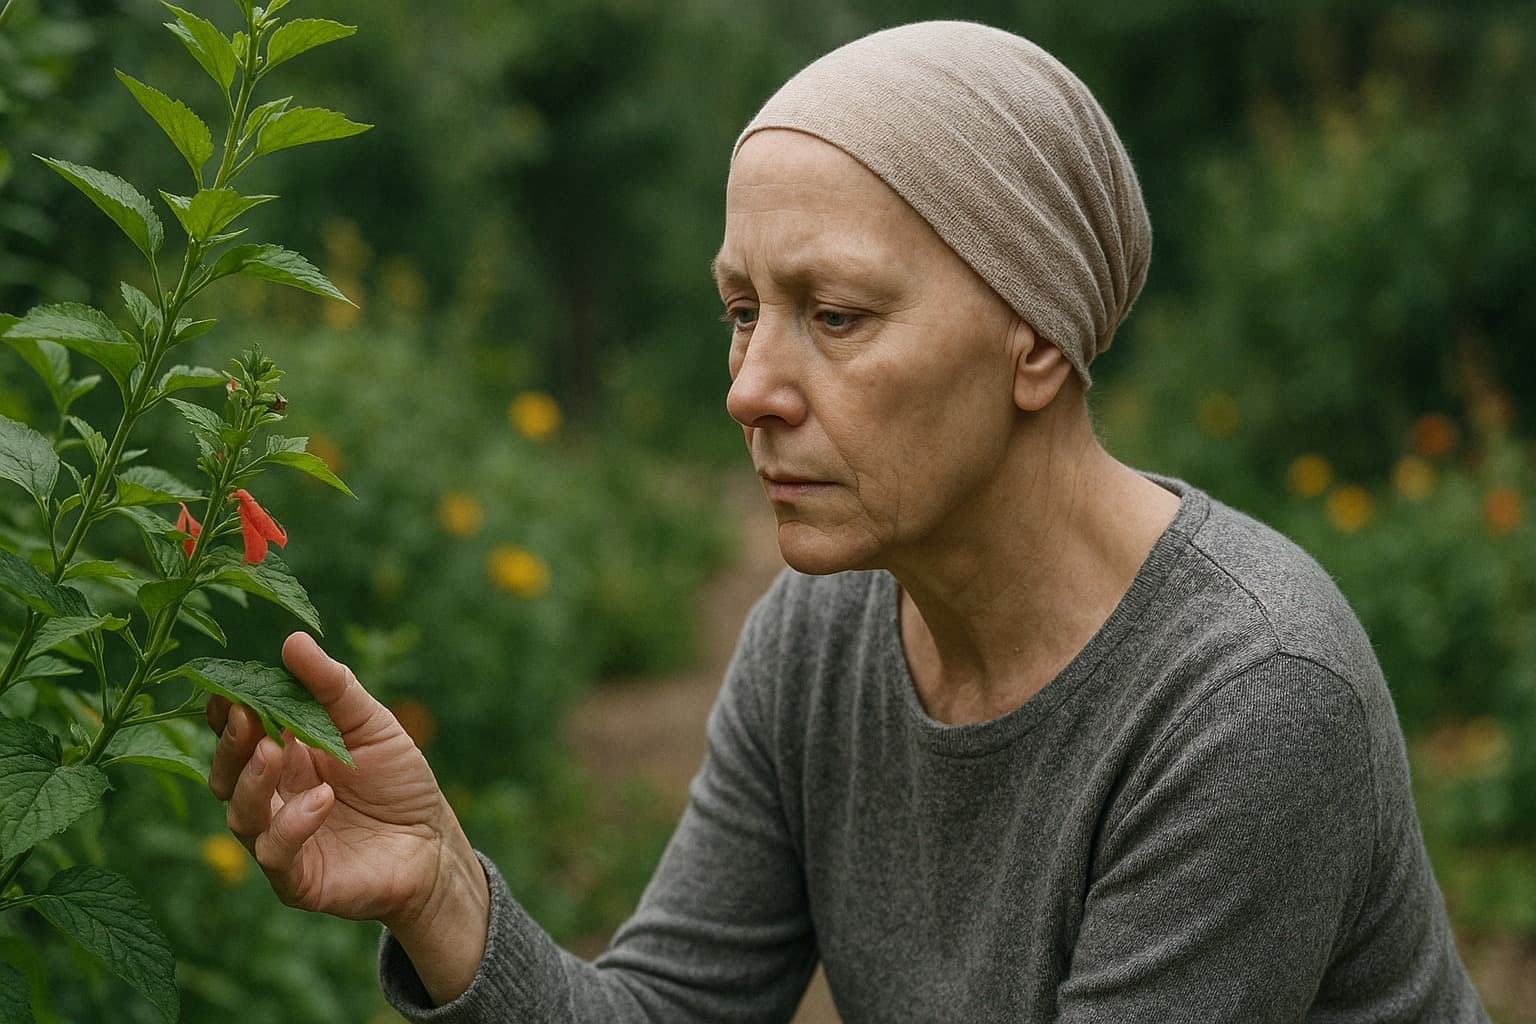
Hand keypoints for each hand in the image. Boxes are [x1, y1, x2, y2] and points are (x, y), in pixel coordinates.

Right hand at [207, 632, 487, 1002]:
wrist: (435, 844)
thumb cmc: (400, 782)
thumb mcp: (371, 725)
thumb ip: (333, 687)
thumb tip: (293, 641)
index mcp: (284, 757)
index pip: (238, 735)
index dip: (225, 714)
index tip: (225, 690)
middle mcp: (272, 798)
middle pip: (226, 774)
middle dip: (229, 744)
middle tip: (244, 716)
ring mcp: (280, 839)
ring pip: (241, 815)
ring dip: (253, 781)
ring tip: (276, 750)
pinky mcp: (297, 879)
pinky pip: (276, 855)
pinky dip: (292, 825)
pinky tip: (321, 799)